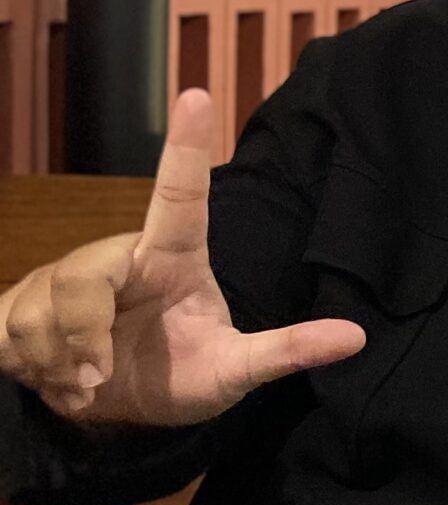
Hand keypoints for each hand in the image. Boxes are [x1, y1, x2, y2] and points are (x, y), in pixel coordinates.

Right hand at [0, 90, 365, 425]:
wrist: (119, 409)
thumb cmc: (182, 374)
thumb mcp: (235, 372)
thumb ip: (285, 351)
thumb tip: (356, 337)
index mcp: (173, 257)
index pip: (179, 196)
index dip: (185, 147)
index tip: (196, 95)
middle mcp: (118, 258)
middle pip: (82, 275)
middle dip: (83, 331)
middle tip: (98, 372)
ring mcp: (64, 280)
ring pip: (39, 310)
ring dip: (60, 361)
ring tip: (89, 379)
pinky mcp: (20, 308)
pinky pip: (6, 330)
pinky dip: (33, 370)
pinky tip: (59, 382)